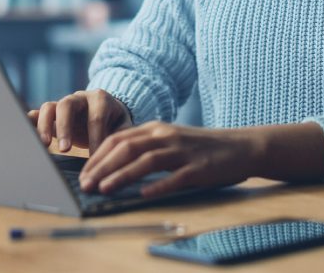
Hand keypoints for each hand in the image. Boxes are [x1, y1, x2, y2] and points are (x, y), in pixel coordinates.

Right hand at [27, 89, 131, 153]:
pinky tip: (25, 134)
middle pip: (67, 105)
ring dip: (45, 126)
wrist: (108, 111)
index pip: (96, 117)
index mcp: (100, 99)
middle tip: (65, 149)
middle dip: (65, 127)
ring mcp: (63, 104)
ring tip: (44, 145)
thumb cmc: (116, 122)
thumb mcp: (124, 127)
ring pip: (49, 107)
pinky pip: (38, 113)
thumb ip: (120, 138)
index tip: (94, 159)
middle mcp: (79, 98)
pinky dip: (30, 122)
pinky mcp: (52, 114)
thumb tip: (116, 157)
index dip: (95, 138)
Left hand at [78, 122, 261, 197]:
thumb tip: (113, 165)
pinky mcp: (198, 168)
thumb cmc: (201, 147)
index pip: (118, 139)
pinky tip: (143, 195)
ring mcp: (183, 151)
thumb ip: (146, 148)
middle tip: (85, 184)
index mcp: (156, 128)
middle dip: (102, 166)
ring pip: (146, 161)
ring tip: (104, 189)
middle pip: (127, 148)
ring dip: (122, 175)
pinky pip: (175, 177)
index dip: (98, 155)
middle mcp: (166, 136)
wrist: (241, 147)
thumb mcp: (170, 140)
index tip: (83, 173)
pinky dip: (157, 186)